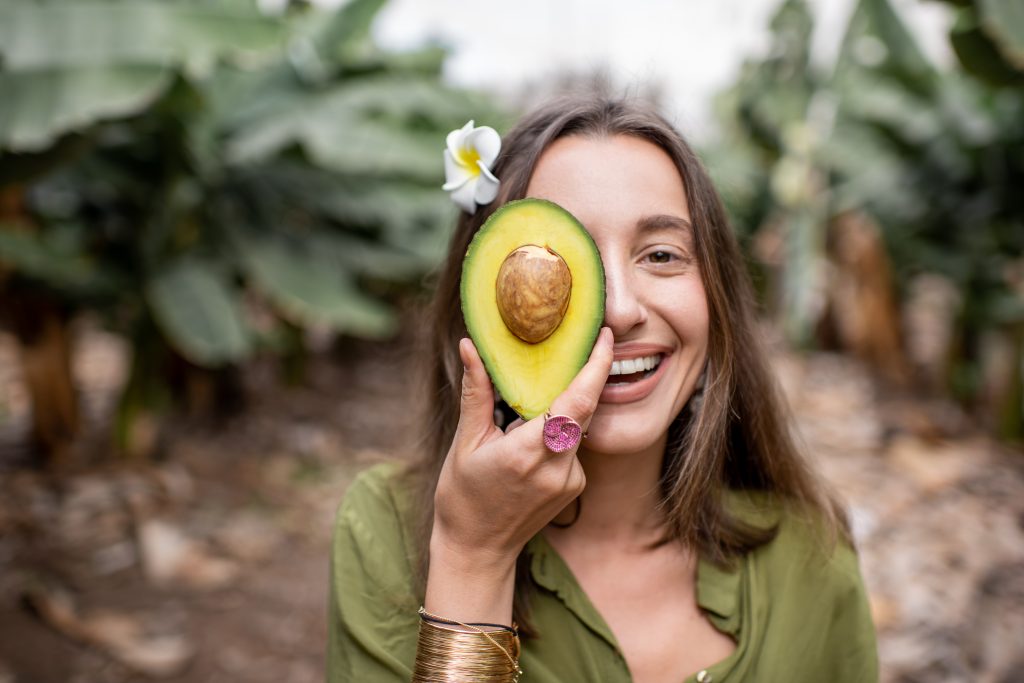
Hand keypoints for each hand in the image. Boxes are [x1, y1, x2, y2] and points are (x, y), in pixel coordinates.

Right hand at [431, 326, 613, 567]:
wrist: (478, 549)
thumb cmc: (463, 495)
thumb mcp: (464, 442)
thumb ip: (476, 392)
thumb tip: (471, 346)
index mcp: (527, 452)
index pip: (576, 402)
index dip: (596, 367)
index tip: (605, 336)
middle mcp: (556, 468)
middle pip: (583, 409)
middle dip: (583, 376)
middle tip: (579, 346)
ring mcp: (570, 481)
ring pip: (577, 427)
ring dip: (559, 411)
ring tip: (524, 419)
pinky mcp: (575, 486)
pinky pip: (573, 446)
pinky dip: (556, 434)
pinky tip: (529, 447)